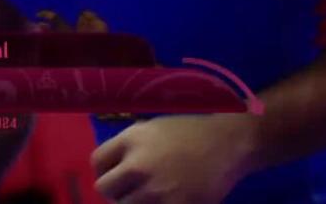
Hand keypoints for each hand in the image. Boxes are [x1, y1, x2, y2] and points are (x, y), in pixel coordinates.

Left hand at [92, 115, 258, 203]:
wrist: (229, 144)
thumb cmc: (190, 133)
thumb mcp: (151, 128)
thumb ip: (128, 147)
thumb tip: (111, 169)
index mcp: (131, 140)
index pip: (96, 162)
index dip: (103, 170)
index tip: (114, 176)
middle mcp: (138, 165)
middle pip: (104, 189)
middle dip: (116, 190)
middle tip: (131, 190)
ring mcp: (155, 191)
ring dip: (135, 202)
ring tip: (152, 195)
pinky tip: (166, 200)